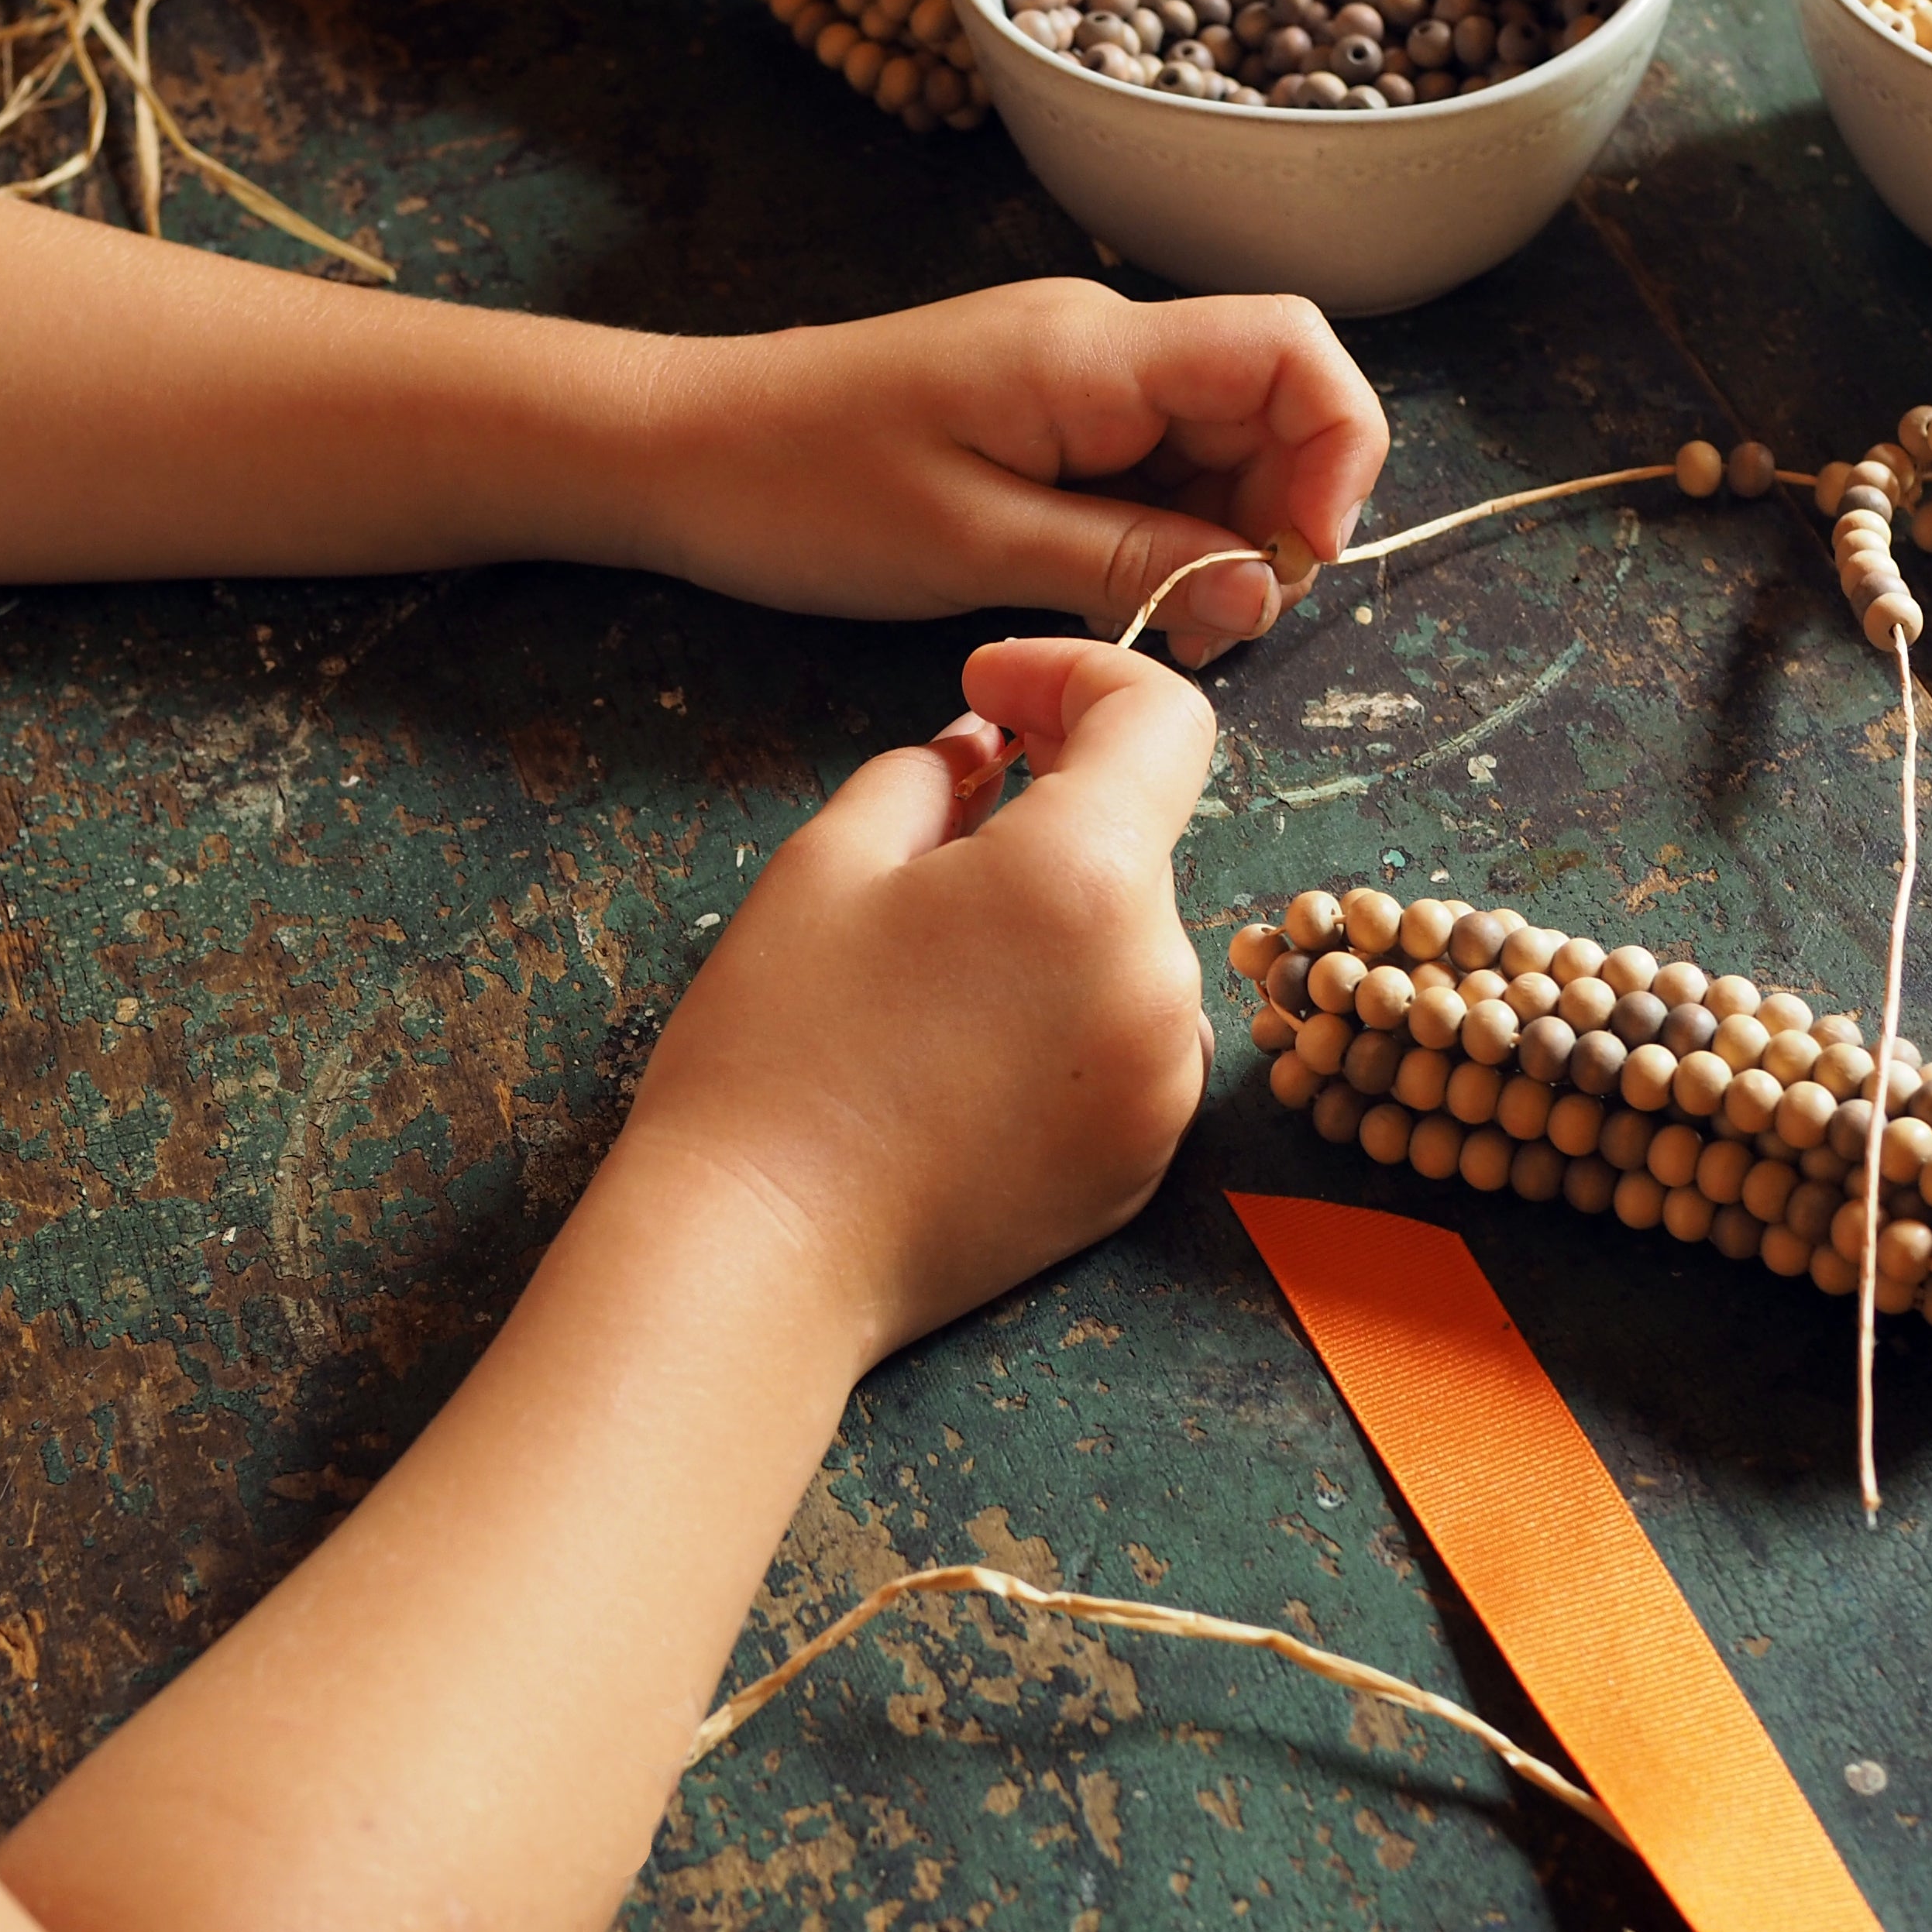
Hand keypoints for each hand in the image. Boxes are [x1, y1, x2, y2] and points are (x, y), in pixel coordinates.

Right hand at [615, 637, 1217, 1358]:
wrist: (763, 1256)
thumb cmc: (775, 1051)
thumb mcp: (827, 863)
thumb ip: (929, 774)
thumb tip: (986, 751)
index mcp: (1087, 879)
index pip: (1161, 719)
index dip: (1074, 675)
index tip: (989, 691)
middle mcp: (1160, 978)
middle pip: (1141, 838)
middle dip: (1051, 806)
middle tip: (937, 819)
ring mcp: (1167, 1081)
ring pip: (1135, 943)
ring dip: (1062, 917)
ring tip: (935, 958)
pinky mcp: (1146, 1159)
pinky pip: (1135, 1040)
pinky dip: (1072, 1012)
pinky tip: (963, 1048)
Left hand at [638, 278, 1386, 666]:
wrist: (678, 450)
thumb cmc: (802, 492)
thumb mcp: (975, 546)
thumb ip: (1131, 560)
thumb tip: (1261, 587)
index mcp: (1092, 352)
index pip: (1292, 351)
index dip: (1336, 453)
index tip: (1295, 565)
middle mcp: (1101, 343)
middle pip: (1270, 406)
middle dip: (1275, 521)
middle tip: (1210, 631)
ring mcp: (1074, 375)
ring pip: (1218, 445)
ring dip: (1219, 540)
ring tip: (1156, 628)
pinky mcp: (1043, 412)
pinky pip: (1151, 463)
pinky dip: (1162, 534)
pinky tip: (1115, 596)